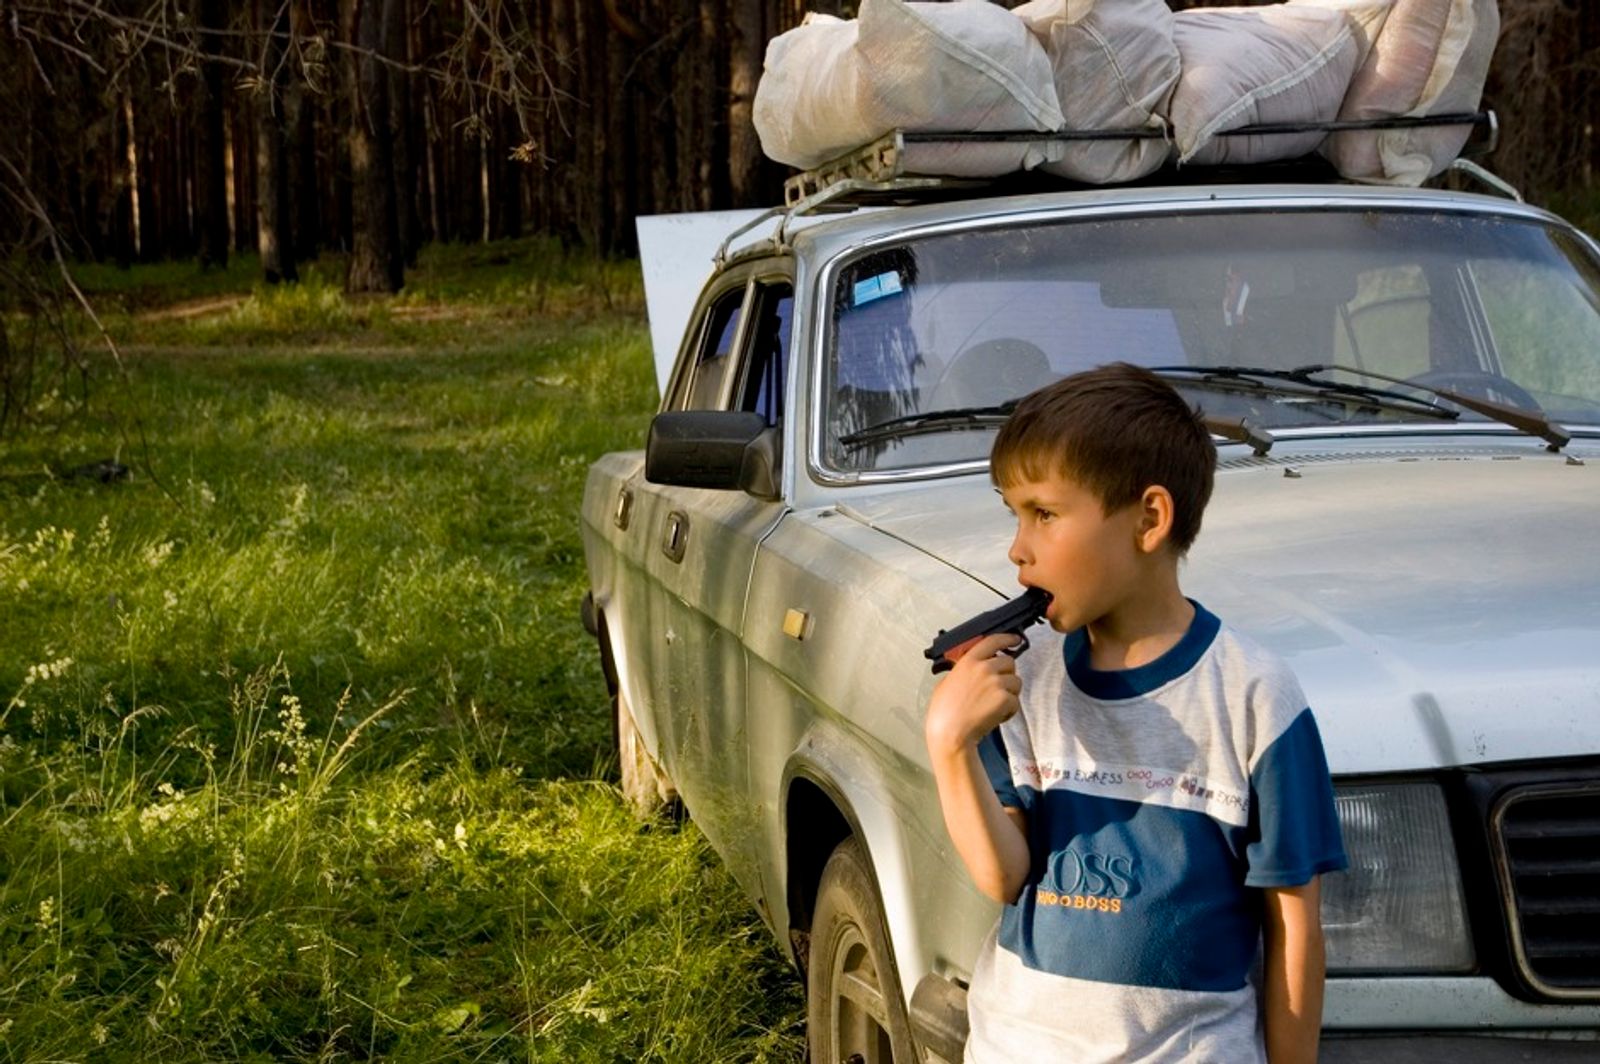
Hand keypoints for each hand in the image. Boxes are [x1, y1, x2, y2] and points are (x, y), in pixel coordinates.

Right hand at [925, 633, 1022, 757]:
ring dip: (1009, 694)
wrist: (951, 733)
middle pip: (1009, 662)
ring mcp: (995, 683)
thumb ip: (962, 670)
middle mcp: (984, 668)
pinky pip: (1016, 701)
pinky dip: (1008, 711)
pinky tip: (995, 715)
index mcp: (968, 661)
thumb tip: (971, 670)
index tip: (1014, 639)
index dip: (1007, 638)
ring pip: (1016, 682)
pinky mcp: (1004, 699)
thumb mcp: (946, 682)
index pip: (993, 640)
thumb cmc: (944, 713)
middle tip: (997, 688)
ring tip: (993, 705)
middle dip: (1006, 675)